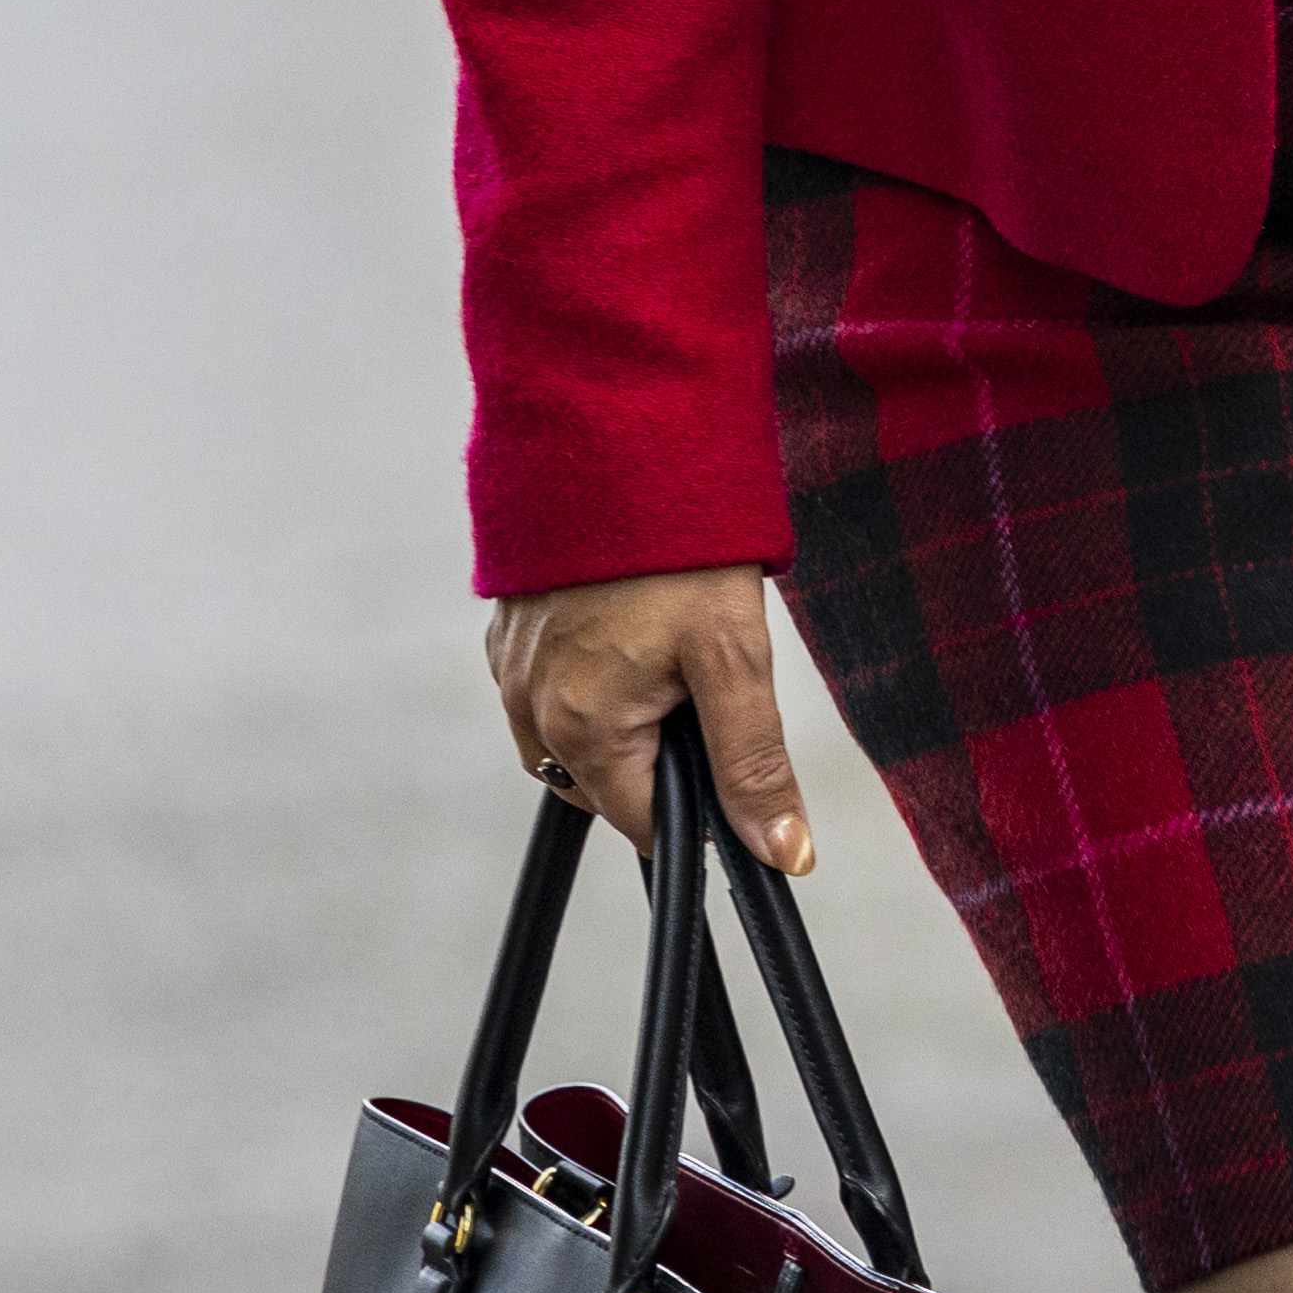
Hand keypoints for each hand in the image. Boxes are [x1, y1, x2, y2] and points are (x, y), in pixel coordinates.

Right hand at [487, 573, 812, 877]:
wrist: (616, 436)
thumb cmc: (678, 544)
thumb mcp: (734, 657)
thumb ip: (753, 764)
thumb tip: (784, 855)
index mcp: (579, 728)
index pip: (645, 824)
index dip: (699, 802)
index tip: (728, 750)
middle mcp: (528, 708)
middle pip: (608, 784)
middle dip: (659, 755)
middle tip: (700, 676)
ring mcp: (509, 668)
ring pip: (575, 738)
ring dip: (622, 718)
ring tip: (666, 646)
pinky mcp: (507, 632)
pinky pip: (549, 688)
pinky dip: (590, 677)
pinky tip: (628, 626)